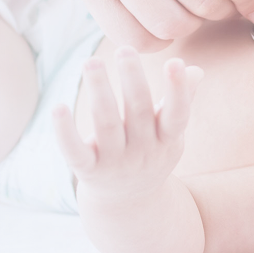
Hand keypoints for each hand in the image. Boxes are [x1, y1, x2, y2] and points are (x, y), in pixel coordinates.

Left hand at [51, 46, 203, 199]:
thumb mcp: (170, 134)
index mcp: (167, 139)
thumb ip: (181, 102)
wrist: (130, 203)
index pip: (177, 115)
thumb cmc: (151, 153)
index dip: (178, 91)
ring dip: (100, 92)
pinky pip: (75, 151)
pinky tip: (58, 107)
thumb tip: (195, 71)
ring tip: (91, 62)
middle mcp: (143, 151)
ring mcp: (115, 162)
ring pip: (106, 125)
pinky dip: (65, 131)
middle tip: (125, 49)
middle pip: (138, 112)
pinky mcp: (89, 170)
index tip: (175, 62)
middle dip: (132, 80)